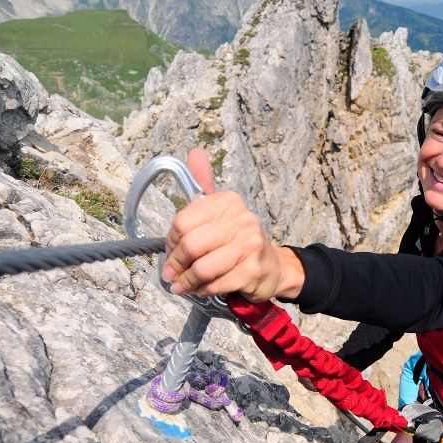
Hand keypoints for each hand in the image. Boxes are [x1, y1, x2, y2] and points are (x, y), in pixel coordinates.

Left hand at [162, 149, 303, 301]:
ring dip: (187, 281)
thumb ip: (203, 184)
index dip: (171, 241)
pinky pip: (216, 284)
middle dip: (176, 264)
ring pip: (202, 267)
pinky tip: (201, 289)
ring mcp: (250, 246)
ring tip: (181, 285)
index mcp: (229, 202)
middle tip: (170, 274)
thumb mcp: (221, 212)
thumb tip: (194, 152)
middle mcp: (242, 220)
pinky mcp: (252, 271)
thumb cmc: (238, 241)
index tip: (170, 251)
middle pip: (191, 244)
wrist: (272, 268)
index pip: (183, 221)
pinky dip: (203, 290)